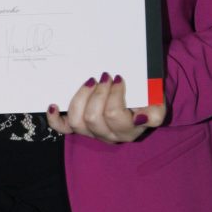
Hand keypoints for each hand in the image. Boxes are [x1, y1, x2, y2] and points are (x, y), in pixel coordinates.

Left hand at [46, 73, 165, 144]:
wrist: (141, 100)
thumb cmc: (147, 98)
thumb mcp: (158, 102)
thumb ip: (156, 111)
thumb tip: (143, 117)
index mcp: (129, 130)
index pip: (114, 115)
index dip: (114, 95)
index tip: (118, 78)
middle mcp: (110, 135)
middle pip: (93, 118)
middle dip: (97, 92)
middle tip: (104, 76)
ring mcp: (93, 132)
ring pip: (77, 122)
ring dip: (80, 98)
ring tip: (90, 81)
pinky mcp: (80, 128)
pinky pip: (63, 128)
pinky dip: (55, 118)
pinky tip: (53, 105)